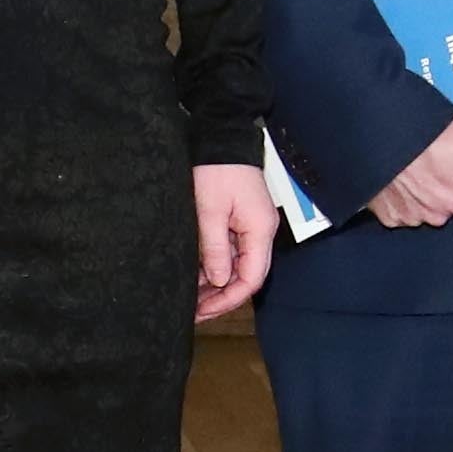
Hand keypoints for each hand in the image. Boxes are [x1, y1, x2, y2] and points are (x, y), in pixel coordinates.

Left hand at [191, 164, 278, 320]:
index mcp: (259, 231)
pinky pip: (232, 252)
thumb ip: (216, 248)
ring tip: (191, 298)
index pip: (251, 278)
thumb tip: (219, 281)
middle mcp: (261, 233)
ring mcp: (253, 227)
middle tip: (194, 312)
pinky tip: (197, 276)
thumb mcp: (210, 211)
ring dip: (217, 284)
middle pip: (247, 276)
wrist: (222, 139)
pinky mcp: (242, 222)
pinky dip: (216, 266)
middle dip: (221, 297)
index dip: (228, 300)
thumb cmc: (217, 171)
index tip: (203, 311)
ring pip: (238, 266)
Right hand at [369, 109, 452, 228]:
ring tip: (416, 161)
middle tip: (438, 154)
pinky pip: (402, 208)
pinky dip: (403, 195)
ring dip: (426, 190)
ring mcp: (408, 214)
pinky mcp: (384, 211)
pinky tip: (400, 173)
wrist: (377, 125)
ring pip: (428, 206)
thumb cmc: (426, 129)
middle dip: (451, 182)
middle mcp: (435, 214)